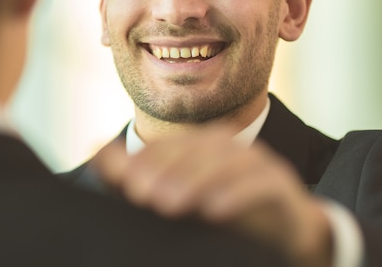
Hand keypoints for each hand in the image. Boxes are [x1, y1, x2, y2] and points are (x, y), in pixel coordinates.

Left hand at [92, 128, 332, 266]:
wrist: (284, 235)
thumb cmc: (225, 216)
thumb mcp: (180, 198)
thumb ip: (139, 176)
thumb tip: (97, 151)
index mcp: (206, 148)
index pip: (175, 145)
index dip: (149, 160)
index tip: (124, 182)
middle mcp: (233, 150)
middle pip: (201, 149)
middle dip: (169, 169)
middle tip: (141, 194)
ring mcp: (260, 165)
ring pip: (230, 161)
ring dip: (198, 180)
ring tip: (170, 204)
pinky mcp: (282, 188)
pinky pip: (262, 185)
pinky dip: (238, 195)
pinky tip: (214, 212)